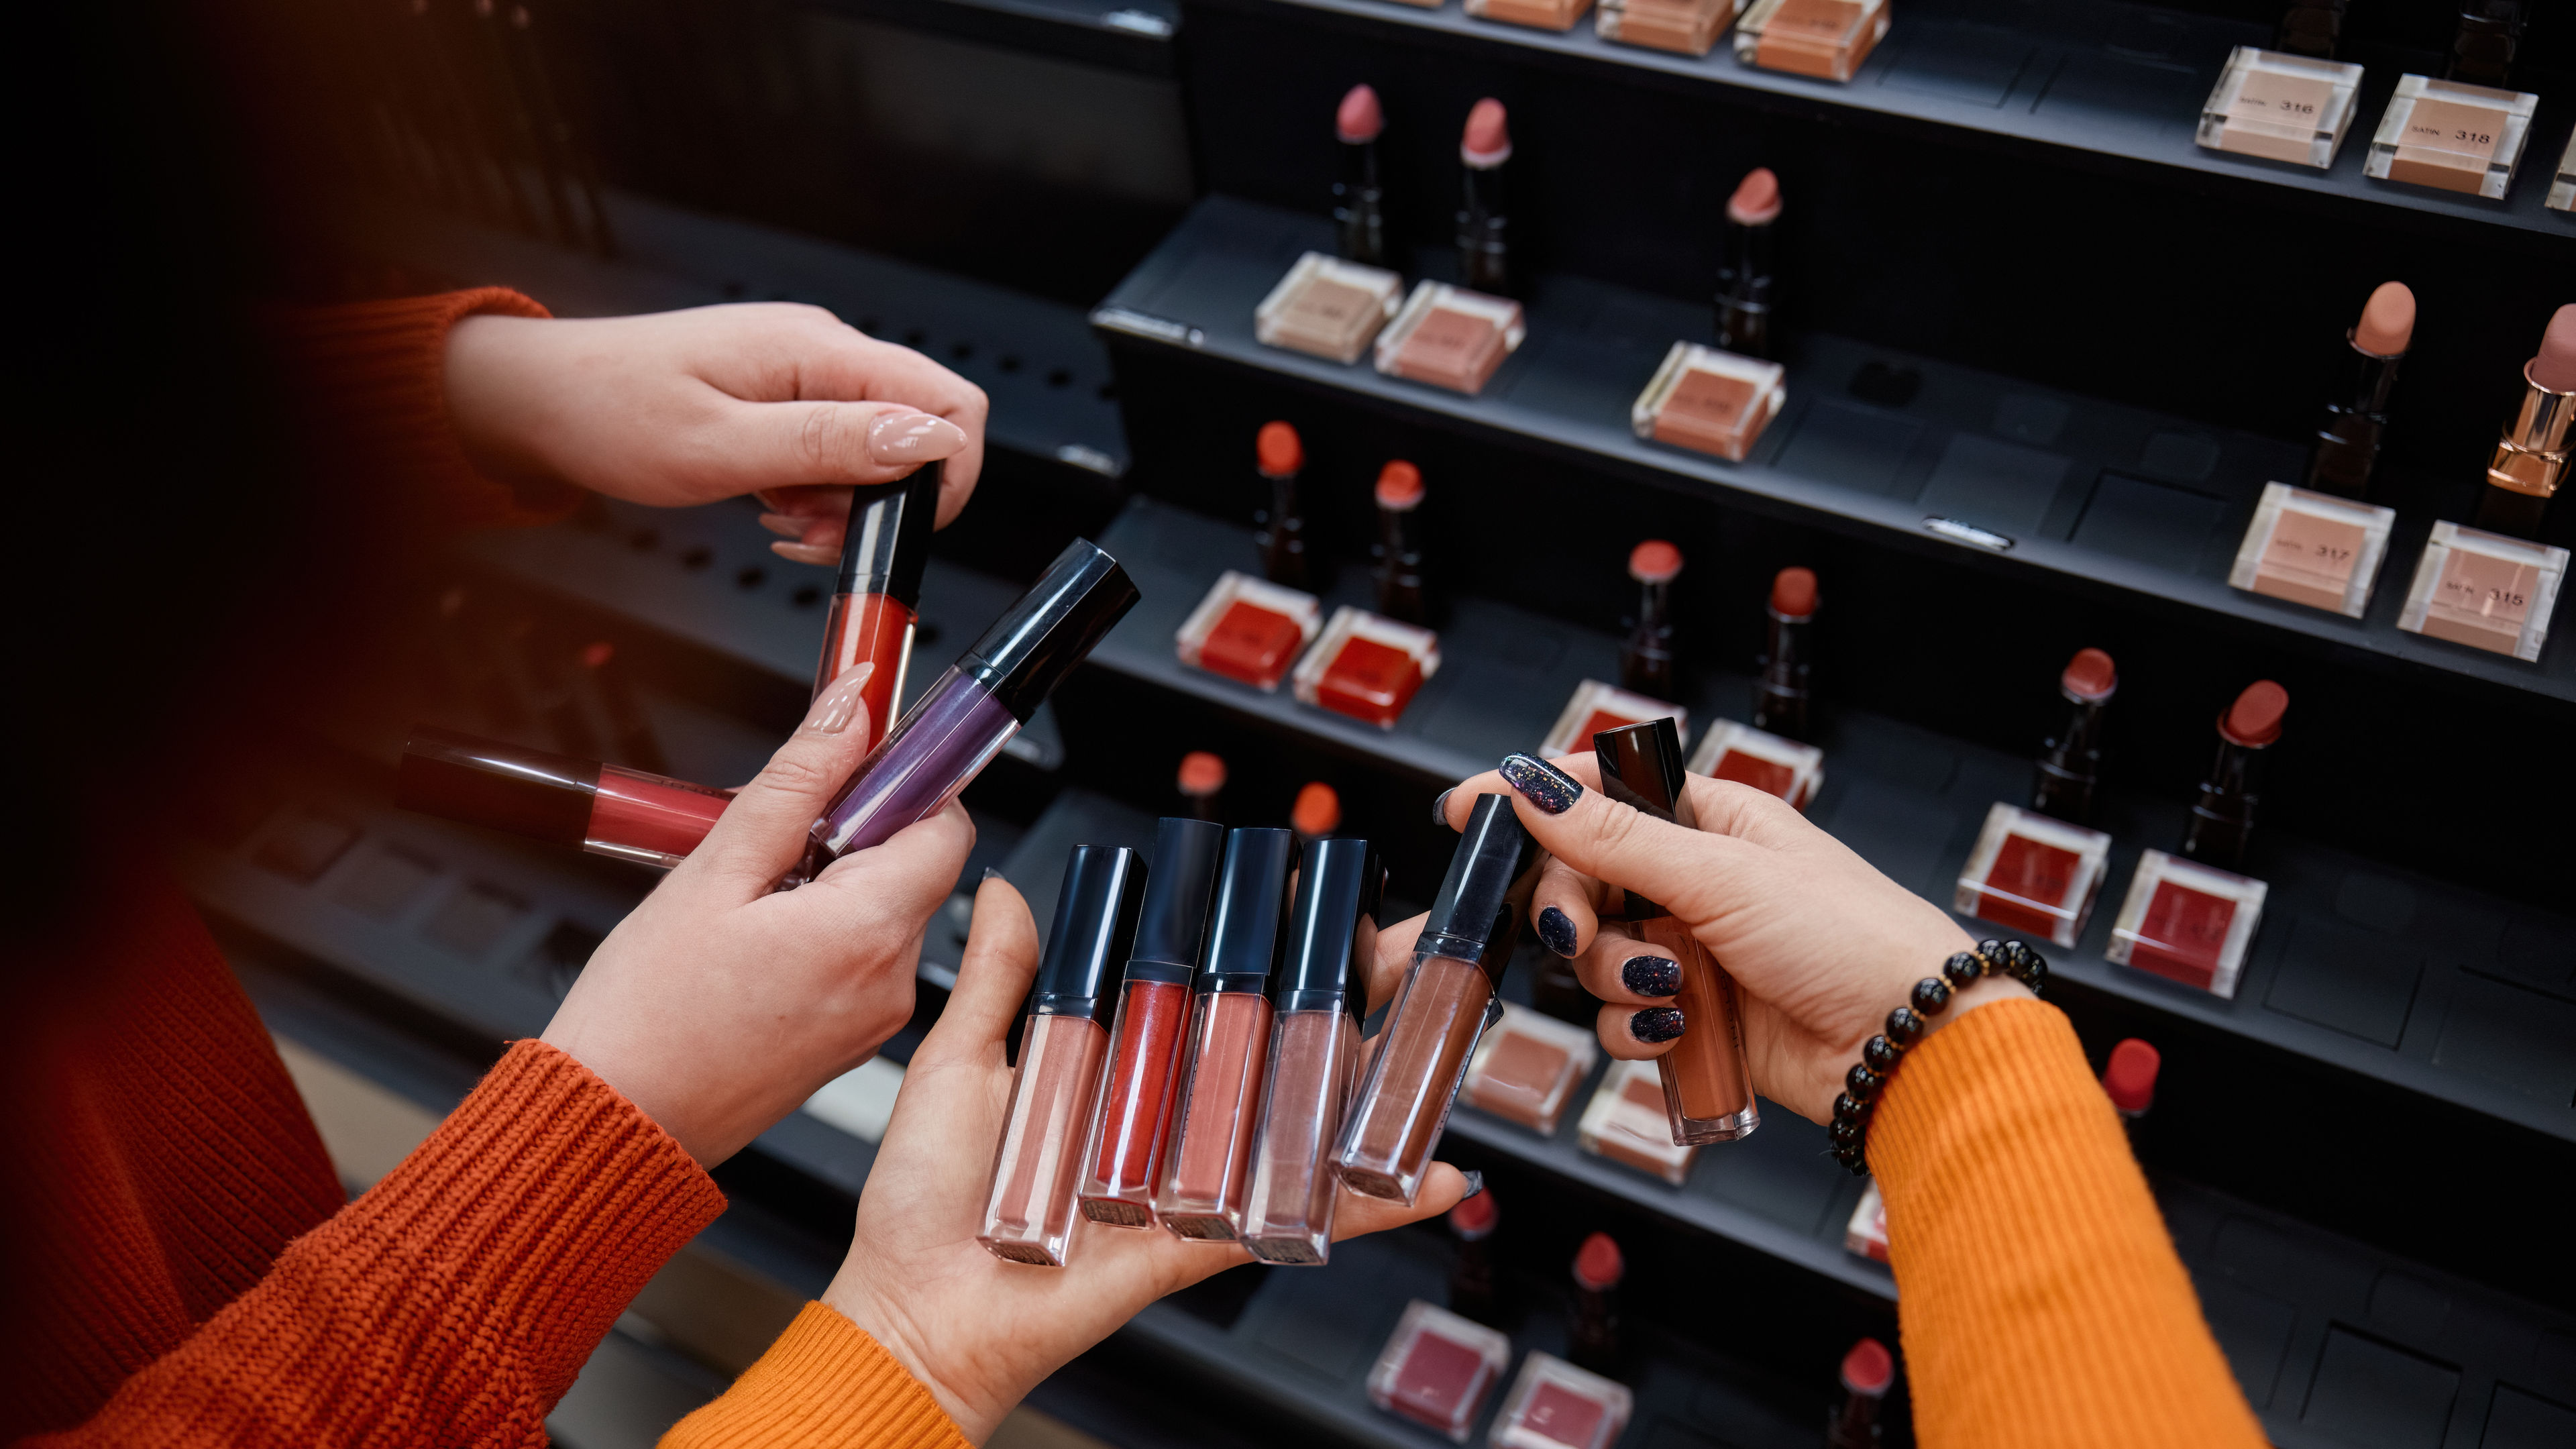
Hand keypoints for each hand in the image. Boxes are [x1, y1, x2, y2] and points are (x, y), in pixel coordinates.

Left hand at [443, 304, 986, 561]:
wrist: (540, 401)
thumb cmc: (607, 412)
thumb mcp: (720, 446)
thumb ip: (829, 444)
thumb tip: (928, 441)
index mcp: (818, 350)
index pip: (949, 401)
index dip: (946, 475)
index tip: (897, 527)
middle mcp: (823, 352)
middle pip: (921, 431)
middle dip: (887, 502)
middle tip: (818, 534)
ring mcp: (806, 374)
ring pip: (883, 451)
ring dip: (848, 506)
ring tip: (784, 521)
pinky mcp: (787, 398)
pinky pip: (840, 452)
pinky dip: (821, 496)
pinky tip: (774, 507)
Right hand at [539, 666, 972, 1164]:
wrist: (615, 1120)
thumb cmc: (648, 1015)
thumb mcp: (715, 868)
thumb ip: (797, 779)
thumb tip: (853, 708)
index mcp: (870, 932)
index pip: (947, 826)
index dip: (903, 785)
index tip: (850, 770)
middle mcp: (891, 982)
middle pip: (913, 866)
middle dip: (851, 833)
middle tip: (766, 838)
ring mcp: (874, 1019)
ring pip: (883, 911)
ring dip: (829, 882)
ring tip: (747, 900)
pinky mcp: (849, 1041)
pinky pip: (859, 959)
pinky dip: (820, 931)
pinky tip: (752, 941)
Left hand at [825, 880, 1469, 1441]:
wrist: (917, 1309)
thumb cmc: (927, 1200)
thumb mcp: (961, 1065)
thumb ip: (999, 981)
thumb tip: (1006, 890)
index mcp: (1124, 1064)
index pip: (1211, 989)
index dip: (1266, 944)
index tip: (1315, 892)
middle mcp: (1172, 1116)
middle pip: (1280, 1043)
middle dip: (1355, 994)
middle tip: (1415, 948)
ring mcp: (1199, 1178)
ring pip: (1308, 1122)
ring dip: (1383, 1083)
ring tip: (1448, 1036)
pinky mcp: (1208, 1241)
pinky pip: (1304, 1219)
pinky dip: (1377, 1206)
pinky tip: (1438, 1177)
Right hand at [1440, 755, 2027, 1123]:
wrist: (1910, 1047)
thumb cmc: (1849, 938)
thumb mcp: (1723, 875)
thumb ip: (1615, 839)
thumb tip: (1533, 785)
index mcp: (1709, 819)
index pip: (1597, 791)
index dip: (1530, 801)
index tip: (1466, 812)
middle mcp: (1694, 880)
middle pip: (1579, 881)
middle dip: (1568, 912)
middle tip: (1571, 935)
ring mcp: (1691, 950)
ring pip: (1593, 956)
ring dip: (1612, 977)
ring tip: (1669, 990)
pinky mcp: (1694, 1018)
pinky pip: (1621, 1020)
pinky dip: (1636, 1030)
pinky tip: (1679, 1031)